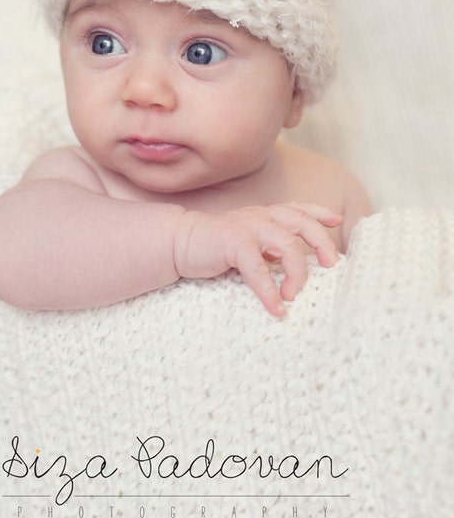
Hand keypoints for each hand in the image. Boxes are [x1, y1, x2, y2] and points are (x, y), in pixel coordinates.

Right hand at [173, 203, 341, 316]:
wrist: (180, 242)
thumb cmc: (216, 247)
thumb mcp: (249, 242)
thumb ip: (269, 248)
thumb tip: (294, 268)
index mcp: (265, 215)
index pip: (297, 209)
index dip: (318, 213)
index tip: (336, 221)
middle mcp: (260, 217)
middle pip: (301, 222)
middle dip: (321, 241)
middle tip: (331, 265)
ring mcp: (248, 228)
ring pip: (287, 243)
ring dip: (297, 272)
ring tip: (294, 295)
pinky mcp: (234, 244)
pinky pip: (259, 270)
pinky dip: (269, 292)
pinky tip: (276, 309)